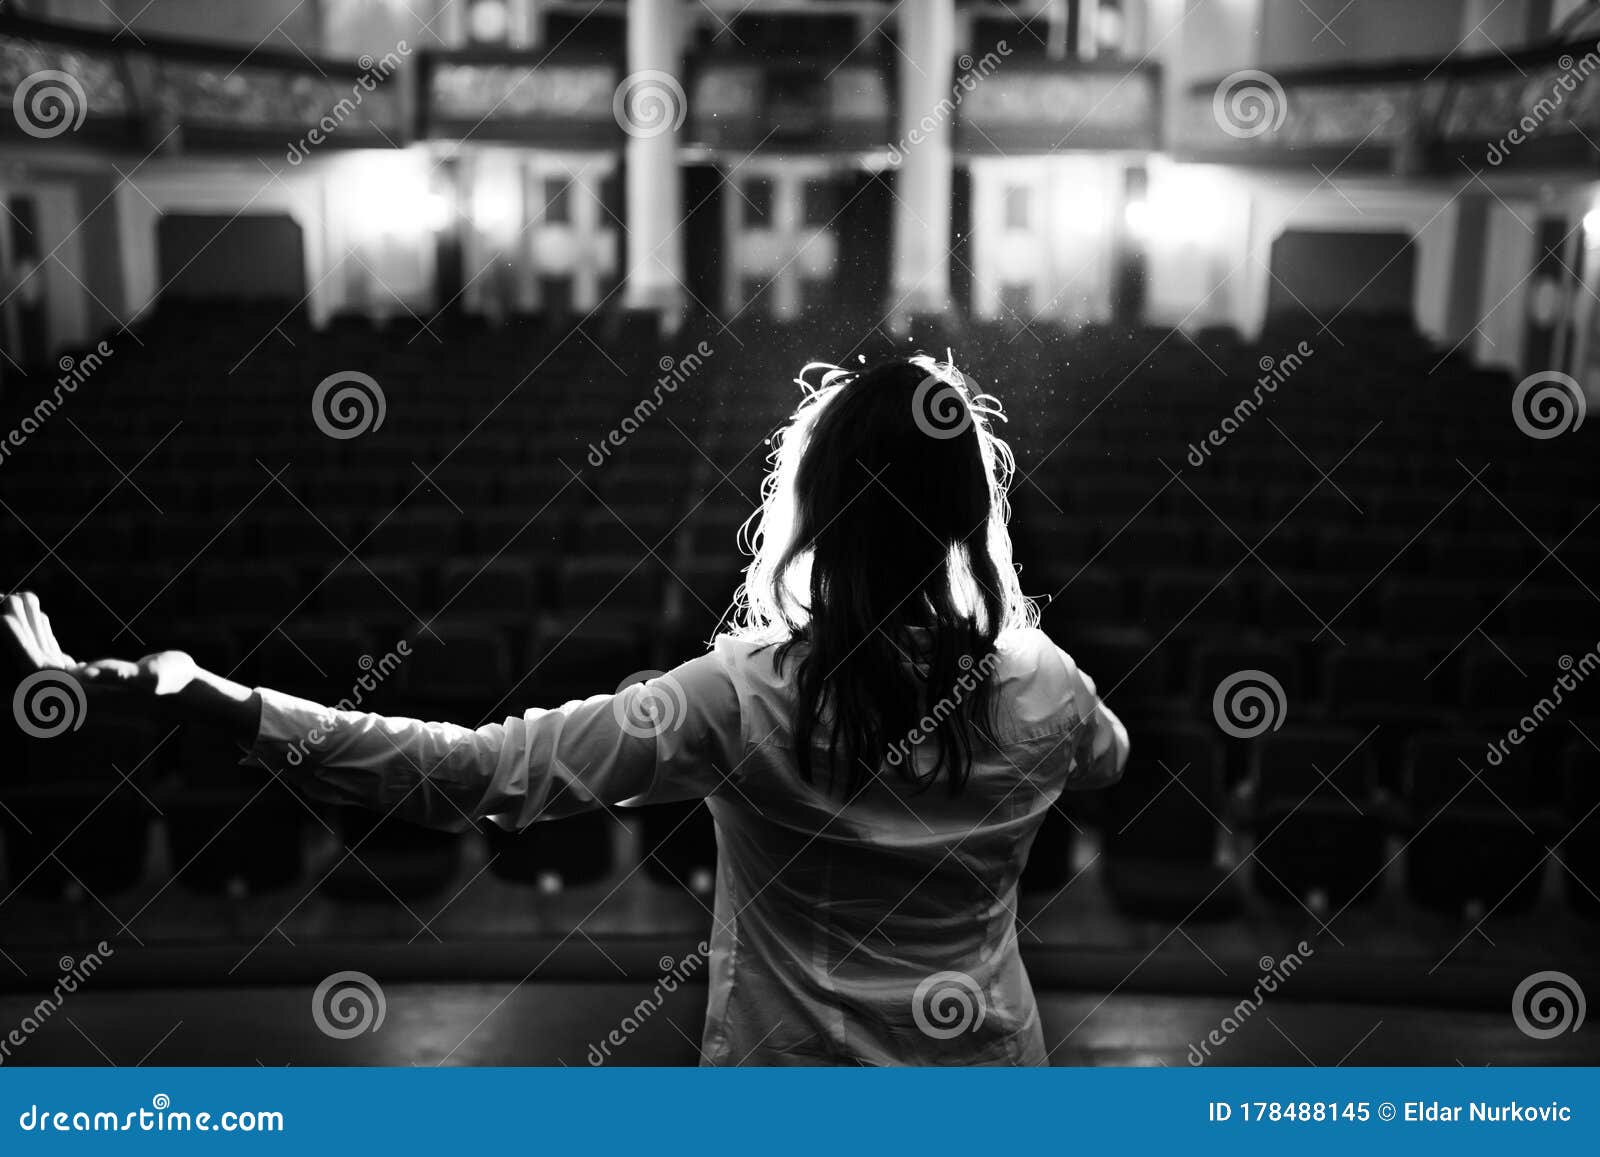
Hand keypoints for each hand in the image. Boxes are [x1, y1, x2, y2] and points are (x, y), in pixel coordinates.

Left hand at [2, 591, 196, 696]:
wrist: (186, 690)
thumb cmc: (170, 683)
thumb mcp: (150, 678)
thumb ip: (123, 676)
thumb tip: (88, 673)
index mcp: (79, 695)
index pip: (35, 669)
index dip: (17, 643)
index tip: (4, 615)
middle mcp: (72, 693)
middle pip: (31, 659)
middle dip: (18, 629)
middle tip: (7, 596)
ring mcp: (77, 685)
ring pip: (41, 654)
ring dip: (28, 626)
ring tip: (22, 596)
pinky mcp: (86, 676)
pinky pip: (54, 655)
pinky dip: (43, 634)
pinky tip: (40, 616)